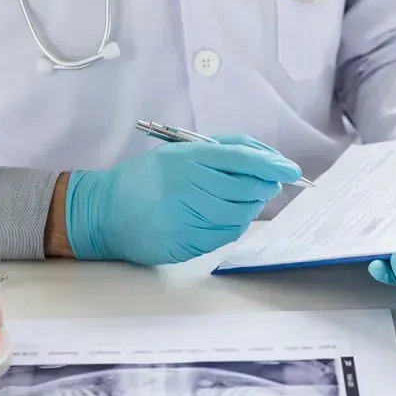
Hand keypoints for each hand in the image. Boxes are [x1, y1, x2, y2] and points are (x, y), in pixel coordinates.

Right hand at [64, 134, 300, 264]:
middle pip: (246, 189)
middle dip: (263, 187)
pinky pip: (225, 235)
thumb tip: (264, 160)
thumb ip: (219, 151)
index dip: (271, 164)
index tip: (291, 170)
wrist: (103, 213)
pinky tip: (222, 217)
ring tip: (238, 200)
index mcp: (184, 159)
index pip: (240, 159)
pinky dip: (233, 225)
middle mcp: (185, 188)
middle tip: (266, 185)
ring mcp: (185, 218)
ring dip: (249, 207)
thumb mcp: (176, 151)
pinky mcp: (184, 243)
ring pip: (240, 214)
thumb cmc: (145, 179)